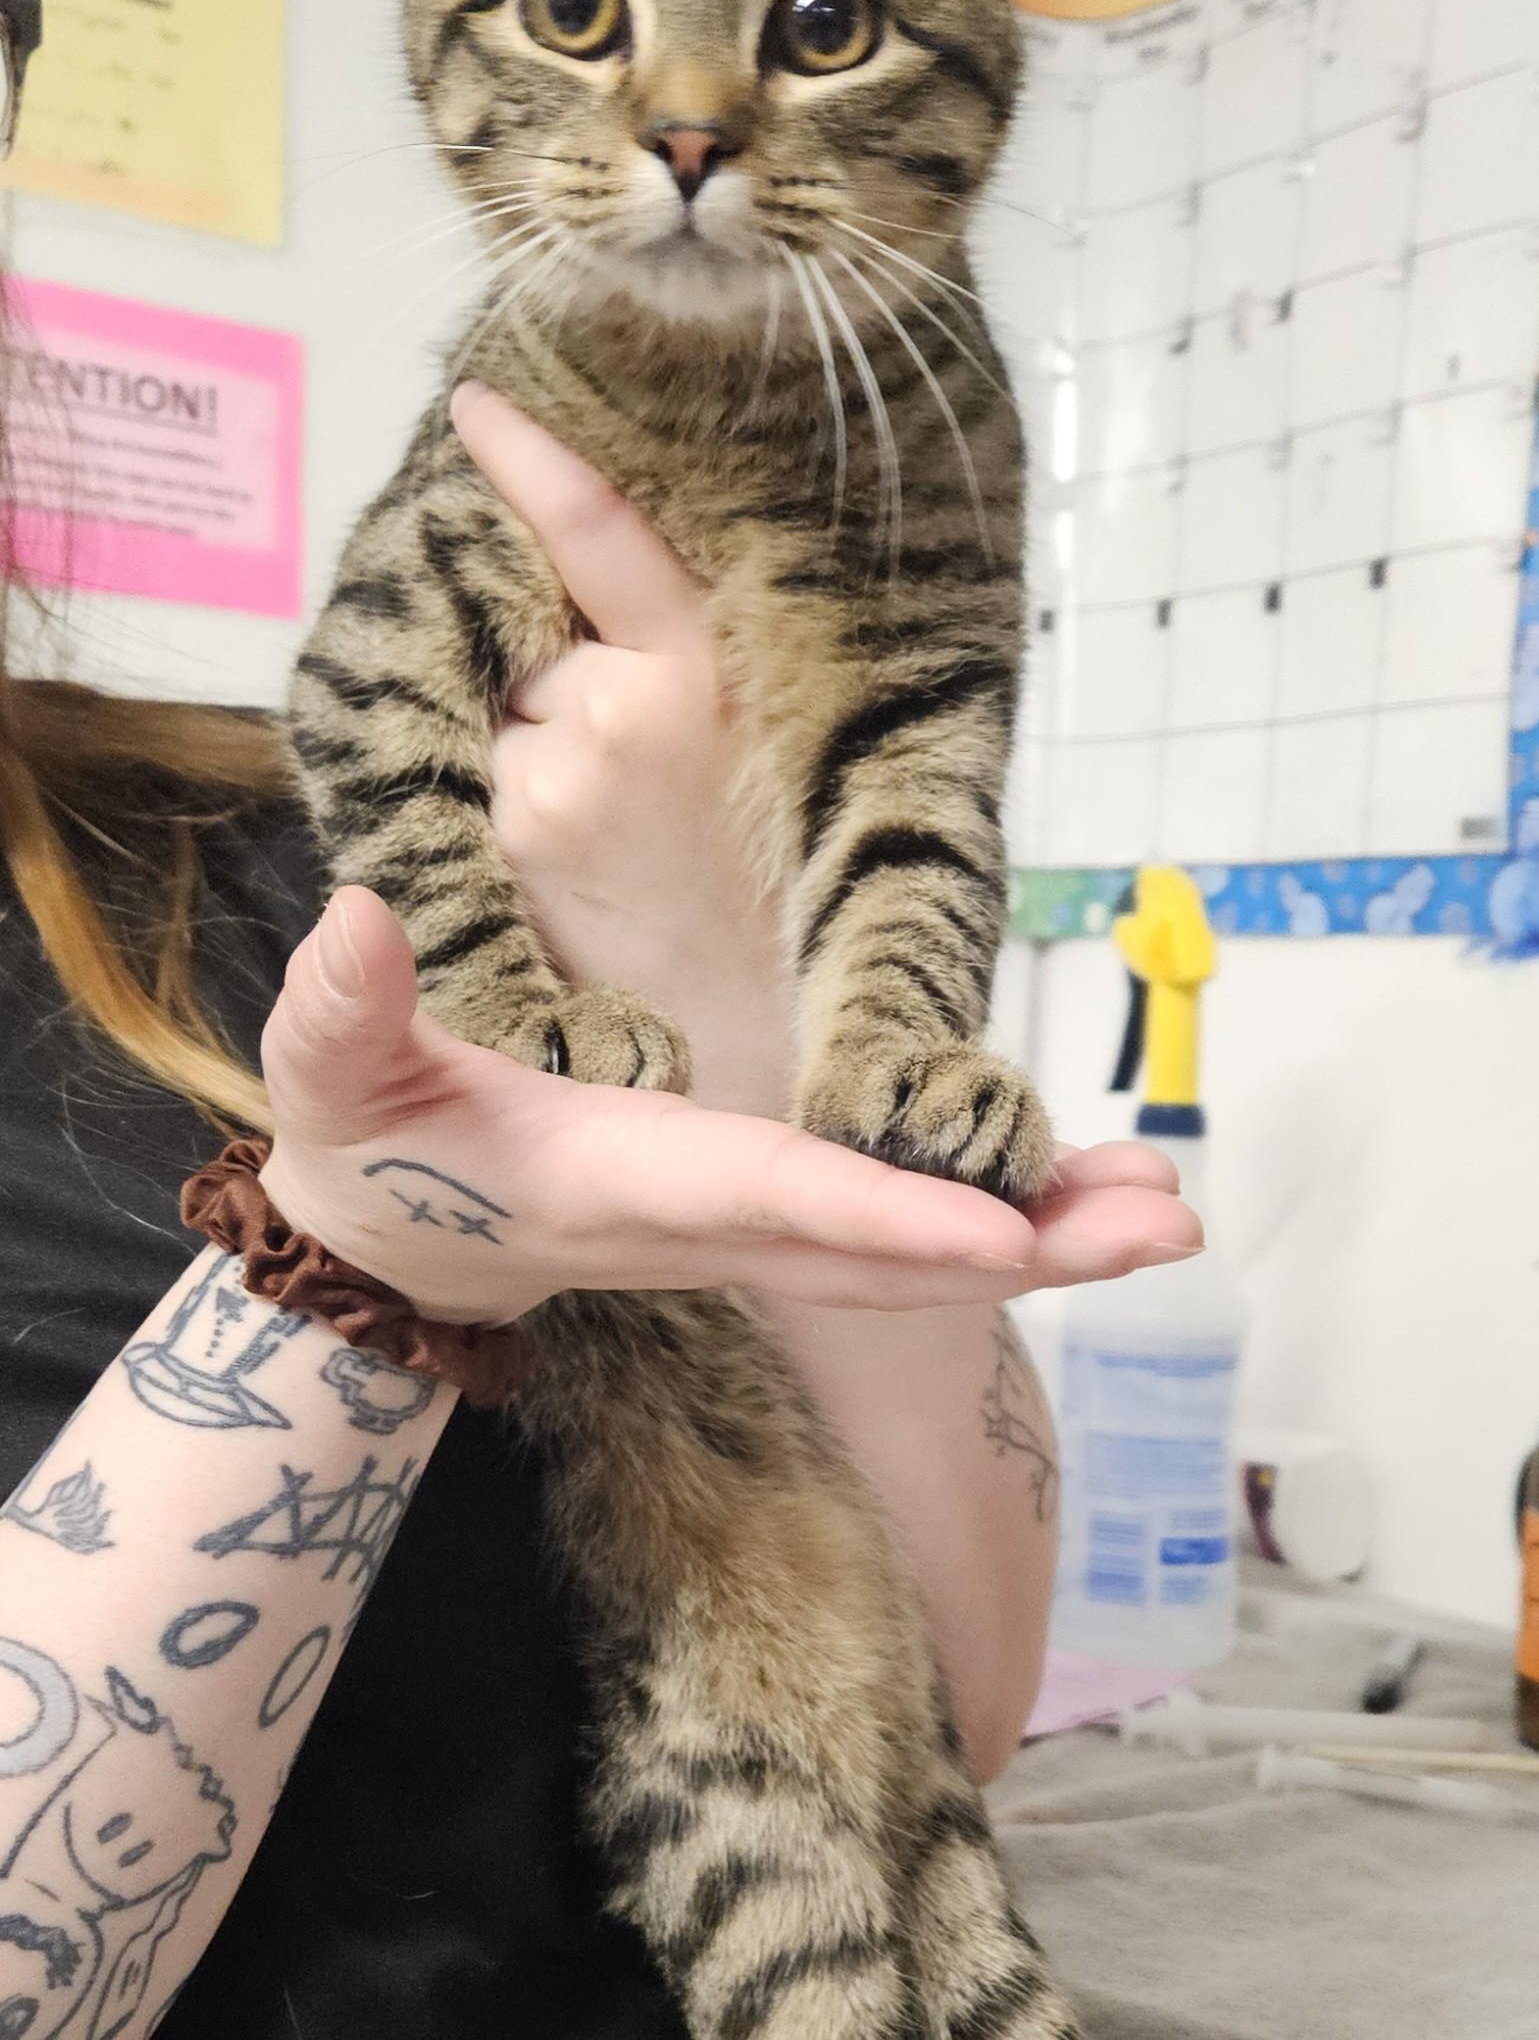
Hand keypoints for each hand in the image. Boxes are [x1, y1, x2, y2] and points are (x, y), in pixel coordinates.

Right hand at [258, 889, 1199, 1324]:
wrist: (396, 1248)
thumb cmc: (374, 1151)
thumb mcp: (334, 1075)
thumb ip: (342, 1009)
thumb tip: (357, 918)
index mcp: (628, 1182)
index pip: (775, 1200)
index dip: (888, 1213)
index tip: (1003, 1228)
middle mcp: (713, 1228)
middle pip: (888, 1254)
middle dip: (1027, 1247)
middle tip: (1163, 1221)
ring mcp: (748, 1238)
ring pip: (913, 1256)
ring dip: (1042, 1239)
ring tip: (1162, 1207)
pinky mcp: (767, 1225)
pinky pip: (901, 1237)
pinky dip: (999, 1222)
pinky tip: (1079, 1197)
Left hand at [454, 379, 793, 1118]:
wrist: (747, 1023)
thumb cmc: (754, 877)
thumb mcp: (748, 738)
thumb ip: (666, 659)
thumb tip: (570, 601)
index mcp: (704, 670)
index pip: (604, 534)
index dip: (533, 461)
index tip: (476, 403)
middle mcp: (627, 708)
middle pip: (529, 636)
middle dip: (541, 668)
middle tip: (615, 763)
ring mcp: (556, 773)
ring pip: (497, 707)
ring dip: (521, 743)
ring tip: (600, 832)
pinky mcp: (509, 833)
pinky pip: (478, 774)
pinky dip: (502, 794)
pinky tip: (564, 858)